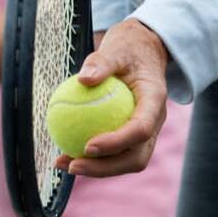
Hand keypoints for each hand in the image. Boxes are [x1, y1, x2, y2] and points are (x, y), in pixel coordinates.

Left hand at [57, 19, 168, 177]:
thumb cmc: (128, 48)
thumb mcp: (116, 47)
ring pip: (124, 161)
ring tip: (62, 163)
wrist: (142, 52)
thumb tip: (83, 79)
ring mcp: (145, 133)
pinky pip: (112, 153)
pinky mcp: (132, 137)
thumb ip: (101, 62)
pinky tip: (62, 154)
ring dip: (95, 169)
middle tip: (73, 165)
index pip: (141, 129)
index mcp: (155, 101)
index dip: (117, 142)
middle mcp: (154, 122)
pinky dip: (90, 158)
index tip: (88, 146)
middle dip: (105, 169)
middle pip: (136, 158)